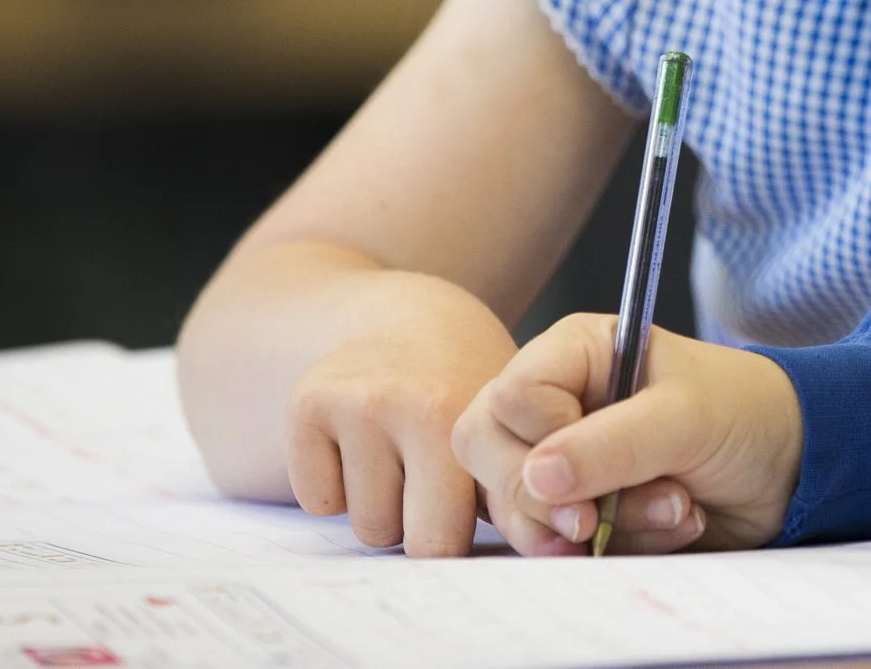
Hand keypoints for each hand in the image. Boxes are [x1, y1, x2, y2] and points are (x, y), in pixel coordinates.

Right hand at [281, 283, 519, 556]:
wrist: (404, 319)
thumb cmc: (467, 389)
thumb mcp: (507, 428)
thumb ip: (524, 494)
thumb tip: (565, 550)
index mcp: (465, 414)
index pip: (465, 536)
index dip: (478, 537)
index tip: (484, 517)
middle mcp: (408, 403)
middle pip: (418, 544)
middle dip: (431, 530)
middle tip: (440, 483)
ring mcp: (353, 404)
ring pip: (368, 530)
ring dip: (386, 509)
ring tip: (403, 456)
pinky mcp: (305, 406)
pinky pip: (319, 502)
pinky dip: (337, 489)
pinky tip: (360, 445)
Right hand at [453, 312, 804, 556]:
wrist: (788, 467)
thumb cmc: (743, 413)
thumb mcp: (685, 417)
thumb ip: (613, 443)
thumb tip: (540, 476)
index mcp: (575, 353)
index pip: (509, 397)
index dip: (543, 436)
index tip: (596, 454)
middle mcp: (556, 402)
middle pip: (489, 454)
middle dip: (550, 499)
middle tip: (599, 517)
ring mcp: (563, 458)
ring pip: (521, 510)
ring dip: (599, 526)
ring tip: (673, 507)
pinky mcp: (579, 508)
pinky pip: (559, 543)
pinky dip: (616, 547)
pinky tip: (669, 524)